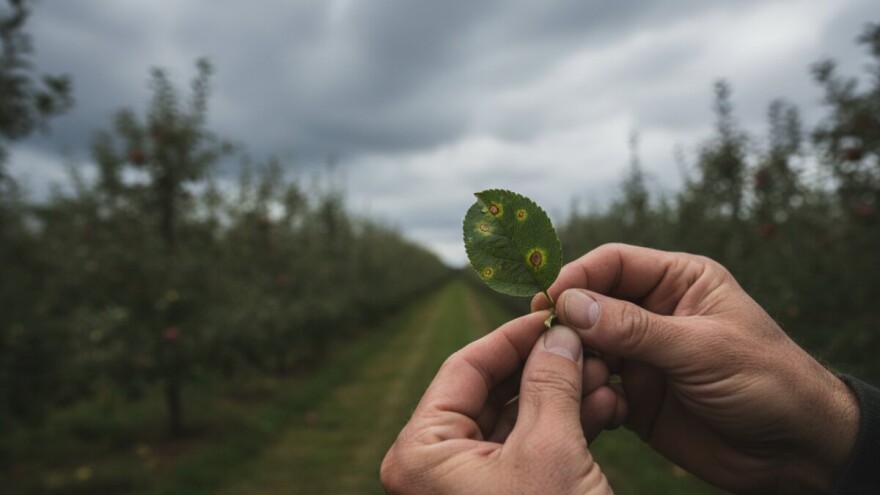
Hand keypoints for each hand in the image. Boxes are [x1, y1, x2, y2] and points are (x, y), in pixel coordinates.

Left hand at [380, 312, 615, 493]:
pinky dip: (565, 425)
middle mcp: (433, 467)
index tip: (552, 313)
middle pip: (490, 392)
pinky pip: (528, 448)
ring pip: (515, 419)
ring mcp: (466, 485)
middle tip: (585, 341)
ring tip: (605, 371)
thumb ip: (550, 381)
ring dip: (562, 393)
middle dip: (544, 366)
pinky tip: (605, 404)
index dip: (512, 337)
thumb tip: (558, 331)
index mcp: (420, 453)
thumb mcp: (551, 450)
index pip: (463, 369)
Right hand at [533, 243, 858, 492]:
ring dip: (573, 361)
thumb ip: (635, 328)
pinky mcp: (634, 394)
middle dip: (567, 321)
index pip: (613, 264)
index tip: (547, 300)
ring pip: (586, 347)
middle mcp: (654, 312)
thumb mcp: (702, 348)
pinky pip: (594, 387)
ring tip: (569, 378)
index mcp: (678, 281)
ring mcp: (642, 355)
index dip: (577, 277)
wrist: (795, 449)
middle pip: (591, 303)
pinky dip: (585, 394)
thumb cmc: (767, 381)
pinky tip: (593, 406)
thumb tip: (570, 305)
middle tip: (543, 341)